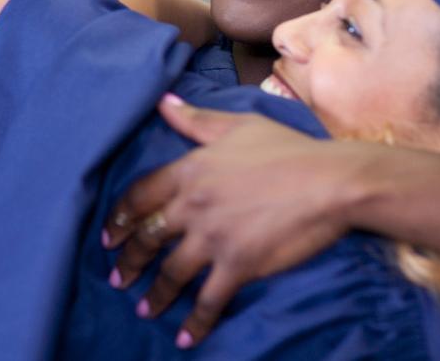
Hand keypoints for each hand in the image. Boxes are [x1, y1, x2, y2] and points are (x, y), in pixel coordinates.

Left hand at [103, 95, 371, 347]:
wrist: (329, 180)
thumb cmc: (287, 148)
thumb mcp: (237, 125)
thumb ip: (194, 119)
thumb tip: (162, 102)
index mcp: (189, 170)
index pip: (139, 196)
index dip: (119, 219)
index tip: (109, 236)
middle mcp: (193, 206)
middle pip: (148, 238)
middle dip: (129, 261)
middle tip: (118, 277)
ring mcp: (214, 238)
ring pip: (171, 273)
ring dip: (154, 295)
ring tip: (144, 309)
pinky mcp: (238, 265)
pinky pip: (208, 300)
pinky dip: (195, 322)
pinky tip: (185, 337)